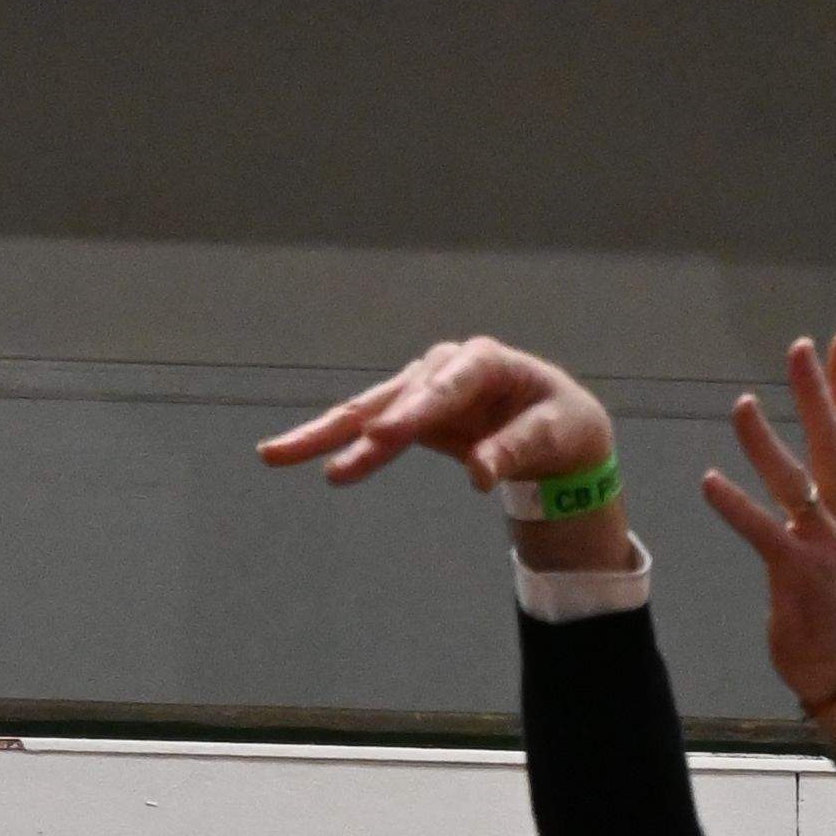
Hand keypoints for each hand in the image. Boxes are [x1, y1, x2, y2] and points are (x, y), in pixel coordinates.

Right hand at [259, 338, 616, 508]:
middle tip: (335, 463)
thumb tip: (479, 474)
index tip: (384, 438)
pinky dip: (331, 443)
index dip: (415, 412)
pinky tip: (287, 454)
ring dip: (324, 436)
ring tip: (275, 454)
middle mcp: (444, 368)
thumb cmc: (560, 425)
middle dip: (361, 430)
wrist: (555, 428)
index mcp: (485, 361)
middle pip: (395, 398)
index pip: (446, 386)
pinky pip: (364, 431)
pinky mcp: (409, 416)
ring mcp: (421, 390)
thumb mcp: (554, 436)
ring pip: (366, 412)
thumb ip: (516, 450)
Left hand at [700, 328, 835, 718]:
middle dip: (816, 392)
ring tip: (742, 405)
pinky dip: (736, 505)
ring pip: (795, 481)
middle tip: (799, 348)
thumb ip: (835, 500)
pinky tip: (710, 480)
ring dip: (766, 442)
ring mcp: (824, 545)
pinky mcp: (798, 573)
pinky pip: (764, 531)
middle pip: (832, 442)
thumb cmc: (835, 609)